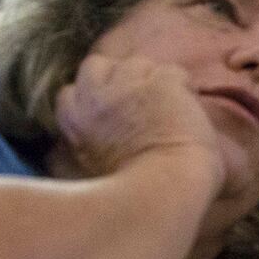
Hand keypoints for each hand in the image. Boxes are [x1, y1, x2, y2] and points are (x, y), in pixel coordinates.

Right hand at [54, 53, 222, 185]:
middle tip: (140, 102)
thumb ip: (79, 146)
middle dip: (117, 77)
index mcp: (73, 120)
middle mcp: (94, 97)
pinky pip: (174, 73)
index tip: (115, 111)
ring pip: (137, 63)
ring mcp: (127, 86)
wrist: (164, 193)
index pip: (70, 91)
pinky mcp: (160, 83)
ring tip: (169, 111)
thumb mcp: (87, 169)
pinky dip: (183, 89)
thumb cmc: (132, 194)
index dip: (95, 97)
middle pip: (96, 66)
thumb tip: (73, 146)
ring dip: (153, 81)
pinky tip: (188, 113)